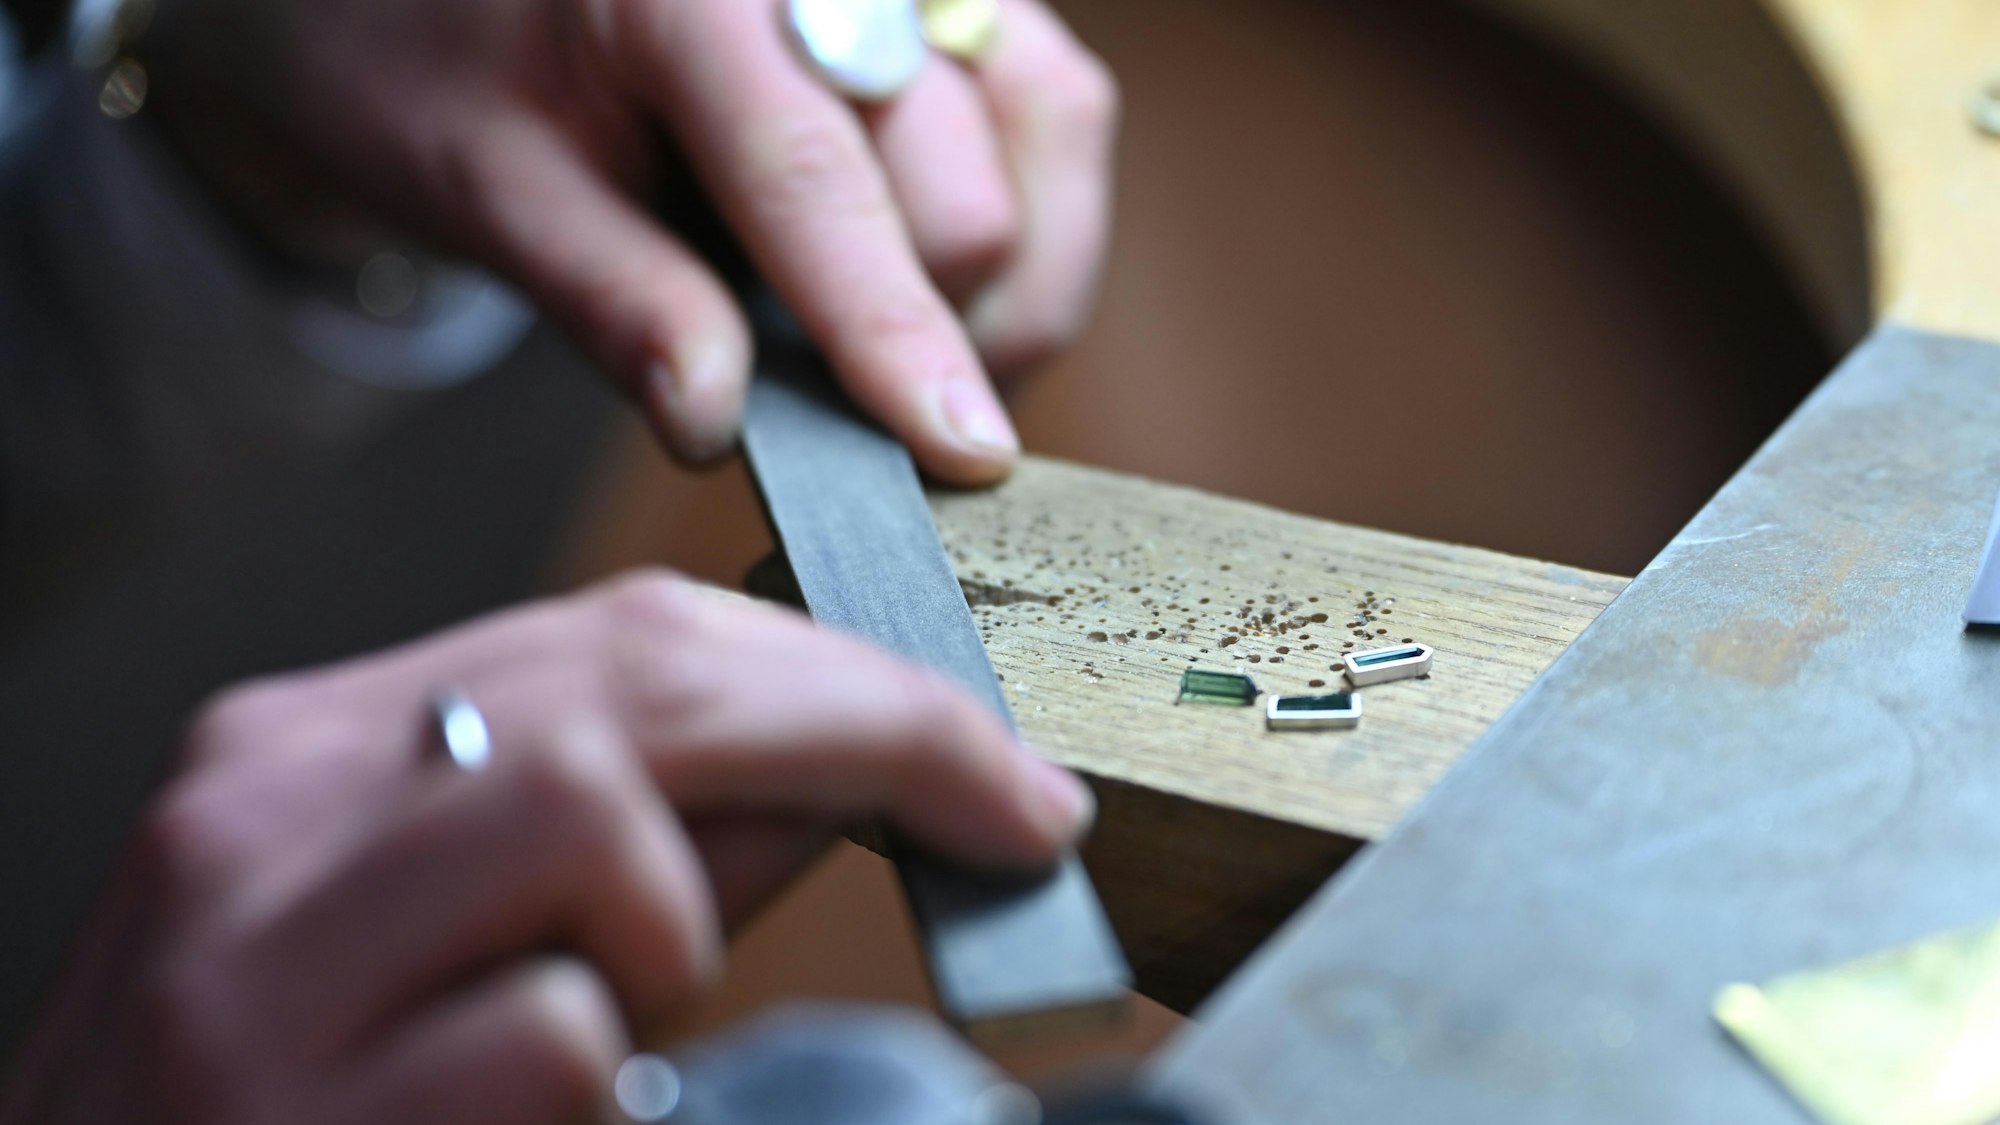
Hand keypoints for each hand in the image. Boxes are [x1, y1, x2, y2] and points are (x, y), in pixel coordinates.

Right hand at [0, 572, 1091, 1123]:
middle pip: (637, 686)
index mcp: (307, 748)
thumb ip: (640, 847)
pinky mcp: (278, 1097)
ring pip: (590, 814)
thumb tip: (839, 781)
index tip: (987, 754)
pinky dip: (592, 1071)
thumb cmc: (298, 1105)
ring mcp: (252, 952)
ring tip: (622, 1010)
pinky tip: (524, 1111)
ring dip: (679, 921)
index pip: (627, 636)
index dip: (845, 679)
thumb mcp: (458, 937)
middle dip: (868, 733)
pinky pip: (552, 1031)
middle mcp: (261, 810)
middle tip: (1006, 808)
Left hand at [149, 0, 1118, 482]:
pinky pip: (1056, 118)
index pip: (816, 181)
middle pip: (964, 191)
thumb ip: (613, 298)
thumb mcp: (486, 187)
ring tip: (887, 341)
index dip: (891, 333)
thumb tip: (720, 425)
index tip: (959, 455)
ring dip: (1001, 287)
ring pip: (1050, 143)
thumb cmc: (450, 67)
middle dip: (926, 333)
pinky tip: (926, 275)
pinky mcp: (961, 5)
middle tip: (828, 401)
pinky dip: (1023, 229)